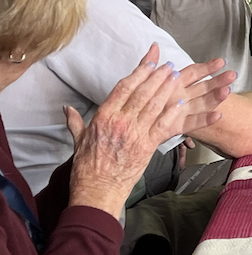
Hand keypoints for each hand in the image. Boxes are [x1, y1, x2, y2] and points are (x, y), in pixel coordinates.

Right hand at [67, 44, 232, 216]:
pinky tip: (180, 102)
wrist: (97, 191)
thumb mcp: (78, 141)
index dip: (138, 73)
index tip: (150, 62)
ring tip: (176, 76)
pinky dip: (172, 113)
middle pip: (142, 93)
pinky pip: (162, 126)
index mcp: (103, 117)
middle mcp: (120, 122)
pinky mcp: (147, 147)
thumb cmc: (86, 168)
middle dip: (157, 76)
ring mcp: (135, 134)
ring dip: (167, 89)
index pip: (123, 88)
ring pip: (154, 106)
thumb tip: (66, 108)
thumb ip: (75, 121)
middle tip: (169, 65)